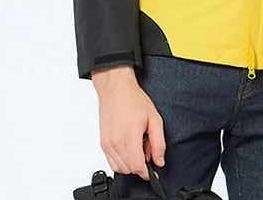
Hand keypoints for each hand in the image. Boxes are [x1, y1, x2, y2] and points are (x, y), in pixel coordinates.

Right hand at [92, 65, 165, 180]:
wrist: (116, 90)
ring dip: (131, 163)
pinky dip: (122, 161)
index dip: (147, 172)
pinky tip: (128, 146)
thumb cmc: (134, 100)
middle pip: (129, 169)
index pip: (137, 166)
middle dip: (141, 164)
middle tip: (146, 147)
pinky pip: (111, 163)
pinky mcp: (102, 144)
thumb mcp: (154, 118)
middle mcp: (116, 142)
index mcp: (130, 135)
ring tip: (137, 144)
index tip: (153, 171)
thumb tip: (159, 160)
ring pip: (120, 168)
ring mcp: (107, 144)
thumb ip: (158, 142)